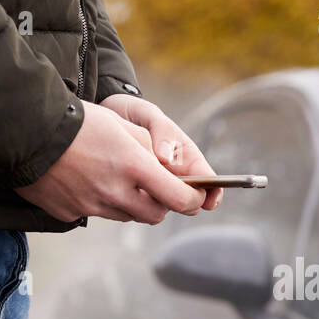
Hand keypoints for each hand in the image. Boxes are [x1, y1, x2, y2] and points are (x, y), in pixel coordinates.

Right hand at [15, 103, 204, 222]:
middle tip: (160, 188)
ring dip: (132, 203)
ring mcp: (91, 206)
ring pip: (127, 215)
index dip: (194, 199)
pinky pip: (97, 213)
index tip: (197, 195)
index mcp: (133, 167)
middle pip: (155, 214)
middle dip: (163, 204)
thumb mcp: (120, 125)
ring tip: (119, 178)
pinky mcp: (70, 212)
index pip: (179, 198)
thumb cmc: (77, 121)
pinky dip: (101, 202)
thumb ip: (150, 149)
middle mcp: (114, 192)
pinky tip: (88, 180)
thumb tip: (173, 168)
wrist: (24, 130)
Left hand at [100, 93, 222, 210]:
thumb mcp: (148, 114)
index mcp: (186, 156)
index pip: (208, 179)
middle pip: (188, 198)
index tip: (208, 203)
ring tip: (137, 190)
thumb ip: (162, 131)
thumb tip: (167, 158)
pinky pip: (143, 204)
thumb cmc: (133, 115)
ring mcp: (158, 185)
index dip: (213, 193)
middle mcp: (176, 174)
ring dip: (156, 202)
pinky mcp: (139, 192)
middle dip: (181, 202)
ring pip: (165, 204)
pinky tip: (125, 194)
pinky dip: (137, 203)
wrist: (106, 118)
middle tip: (162, 195)